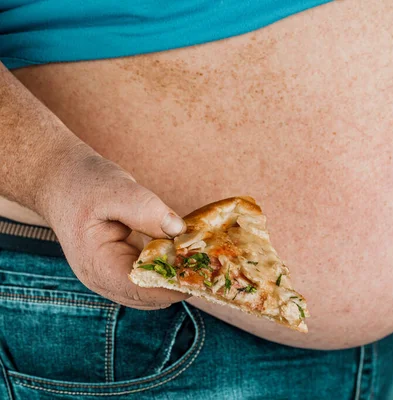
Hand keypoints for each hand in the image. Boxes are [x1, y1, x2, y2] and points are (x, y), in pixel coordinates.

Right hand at [39, 150, 189, 308]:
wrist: (61, 180)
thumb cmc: (84, 184)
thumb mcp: (116, 190)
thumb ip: (146, 210)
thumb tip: (179, 230)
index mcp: (98, 267)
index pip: (142, 290)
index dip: (174, 286)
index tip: (202, 272)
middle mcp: (105, 280)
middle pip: (151, 297)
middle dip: (180, 284)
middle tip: (210, 266)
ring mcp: (113, 276)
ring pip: (154, 291)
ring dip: (177, 278)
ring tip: (203, 261)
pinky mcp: (123, 267)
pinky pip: (151, 277)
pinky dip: (169, 269)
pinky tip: (187, 254)